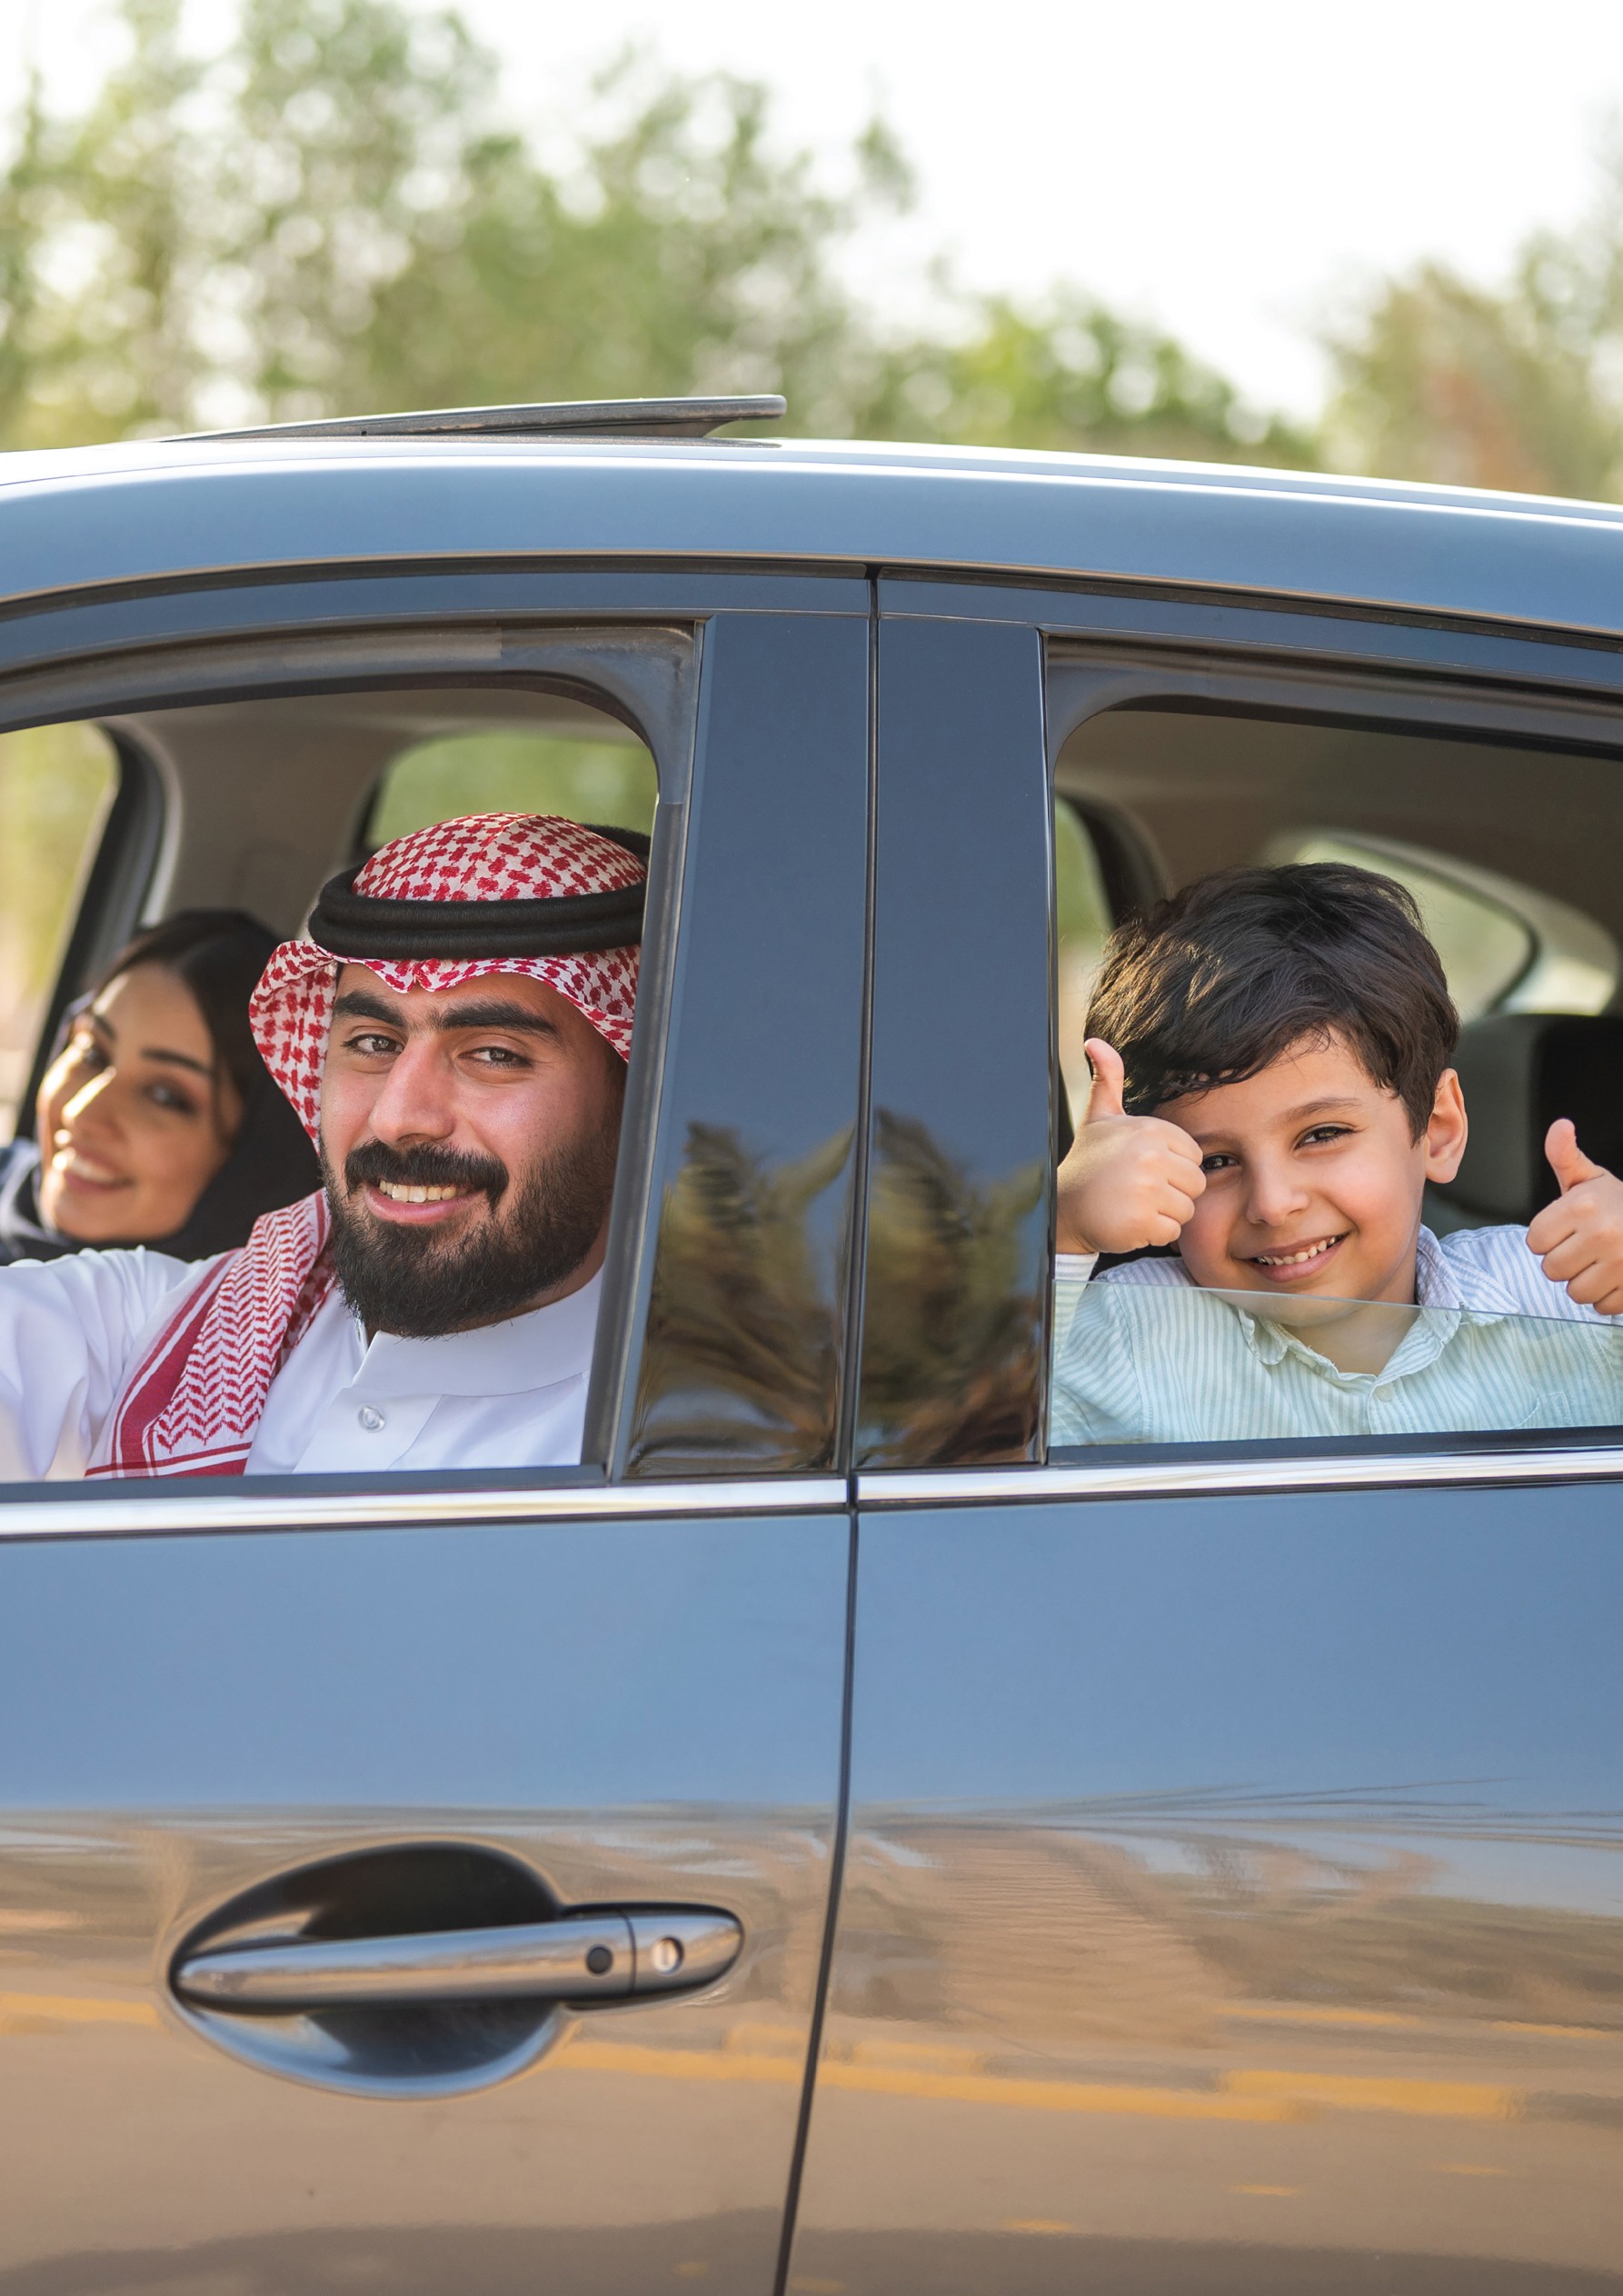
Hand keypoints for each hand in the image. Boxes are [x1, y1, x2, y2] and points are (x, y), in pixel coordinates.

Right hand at [1056, 1038, 1204, 1255]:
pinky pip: (1171, 1233)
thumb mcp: (1100, 1117)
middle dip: (1172, 1193)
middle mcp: (1150, 1157)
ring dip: (1163, 1215)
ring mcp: (1145, 1191)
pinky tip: (1129, 1222)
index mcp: (1150, 1130)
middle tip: (1139, 1191)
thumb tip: (1095, 1041)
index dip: (1173, 1168)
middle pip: (1195, 1185)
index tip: (1144, 1170)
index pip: (1194, 1157)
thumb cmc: (1089, 1162)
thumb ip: (1108, 1079)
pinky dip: (1152, 1234)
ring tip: (1134, 1205)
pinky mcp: (1141, 1222)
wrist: (1062, 1207)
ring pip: (1186, 1210)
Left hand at [1525, 1119, 1622, 1313]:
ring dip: (1584, 1282)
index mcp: (1583, 1205)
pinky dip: (1607, 1297)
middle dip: (1564, 1261)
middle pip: (1551, 1270)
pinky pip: (1602, 1307)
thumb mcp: (1591, 1178)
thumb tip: (1560, 1127)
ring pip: (1575, 1293)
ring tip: (1600, 1261)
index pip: (1535, 1242)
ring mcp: (1621, 1263)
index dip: (1547, 1238)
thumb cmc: (1619, 1204)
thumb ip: (1565, 1157)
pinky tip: (1616, 1276)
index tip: (1566, 1230)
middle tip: (1584, 1247)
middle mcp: (1602, 1234)